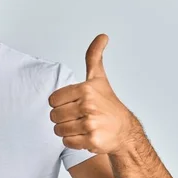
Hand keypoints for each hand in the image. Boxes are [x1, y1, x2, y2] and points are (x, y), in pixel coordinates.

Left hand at [48, 34, 140, 154]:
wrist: (124, 130)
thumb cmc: (108, 104)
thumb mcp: (99, 78)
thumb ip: (94, 56)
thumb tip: (102, 36)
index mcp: (85, 89)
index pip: (53, 100)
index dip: (60, 104)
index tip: (74, 104)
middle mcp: (88, 105)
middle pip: (54, 116)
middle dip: (63, 119)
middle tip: (78, 117)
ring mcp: (90, 123)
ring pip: (58, 130)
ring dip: (67, 131)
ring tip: (81, 126)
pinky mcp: (91, 140)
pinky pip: (66, 142)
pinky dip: (72, 142)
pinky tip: (84, 136)